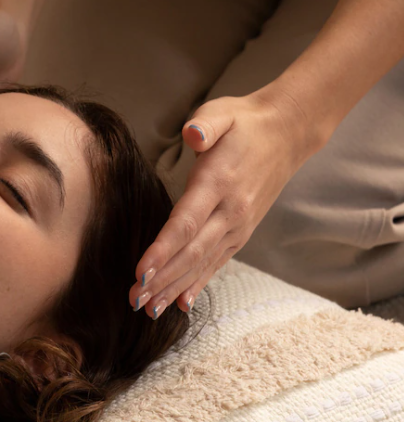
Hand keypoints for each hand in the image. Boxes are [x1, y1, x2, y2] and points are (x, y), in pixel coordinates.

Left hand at [129, 91, 323, 317]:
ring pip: (202, 263)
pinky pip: (217, 263)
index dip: (162, 250)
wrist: (287, 133)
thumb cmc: (244, 122)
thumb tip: (193, 134)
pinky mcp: (240, 232)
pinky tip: (180, 303)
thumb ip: (205, 123)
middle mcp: (230, 211)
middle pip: (191, 252)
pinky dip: (197, 284)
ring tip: (149, 310)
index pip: (186, 223)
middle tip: (133, 300)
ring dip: (174, 288)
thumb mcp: (222, 111)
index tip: (140, 272)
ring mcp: (237, 225)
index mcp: (218, 183)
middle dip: (161, 279)